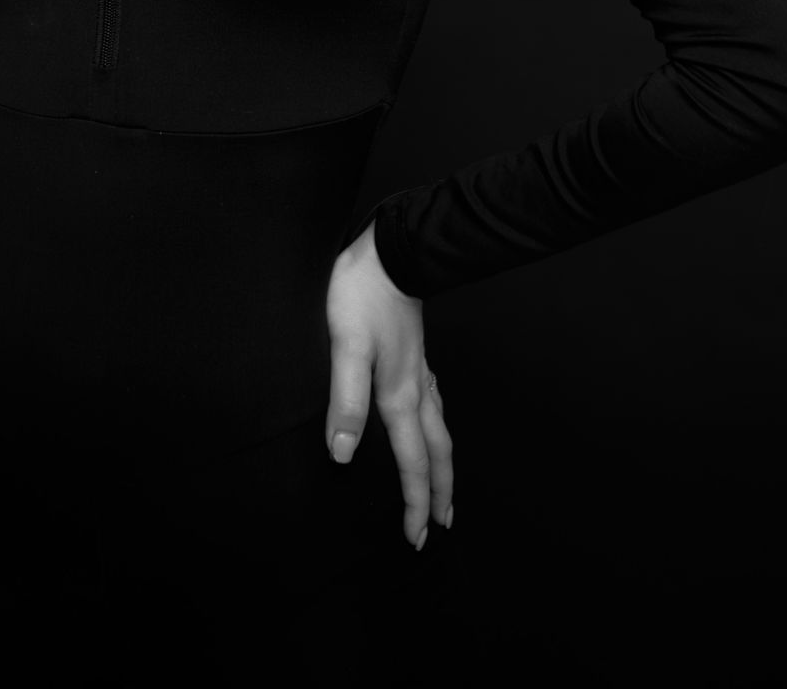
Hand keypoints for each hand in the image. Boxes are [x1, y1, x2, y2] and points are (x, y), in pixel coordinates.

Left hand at [325, 218, 453, 549]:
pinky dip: (436, 427)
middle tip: (442, 526)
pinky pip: (433, 404)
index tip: (416, 538)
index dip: (413, 502)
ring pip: (439, 428)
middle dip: (437, 492)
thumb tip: (343, 455)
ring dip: (442, 462)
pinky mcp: (414, 351)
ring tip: (443, 484)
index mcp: (399, 394)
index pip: (412, 461)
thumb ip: (346, 400)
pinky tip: (430, 419)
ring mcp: (419, 369)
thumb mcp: (345, 346)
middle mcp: (416, 387)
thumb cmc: (363, 293)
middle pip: (435, 452)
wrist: (391, 248)